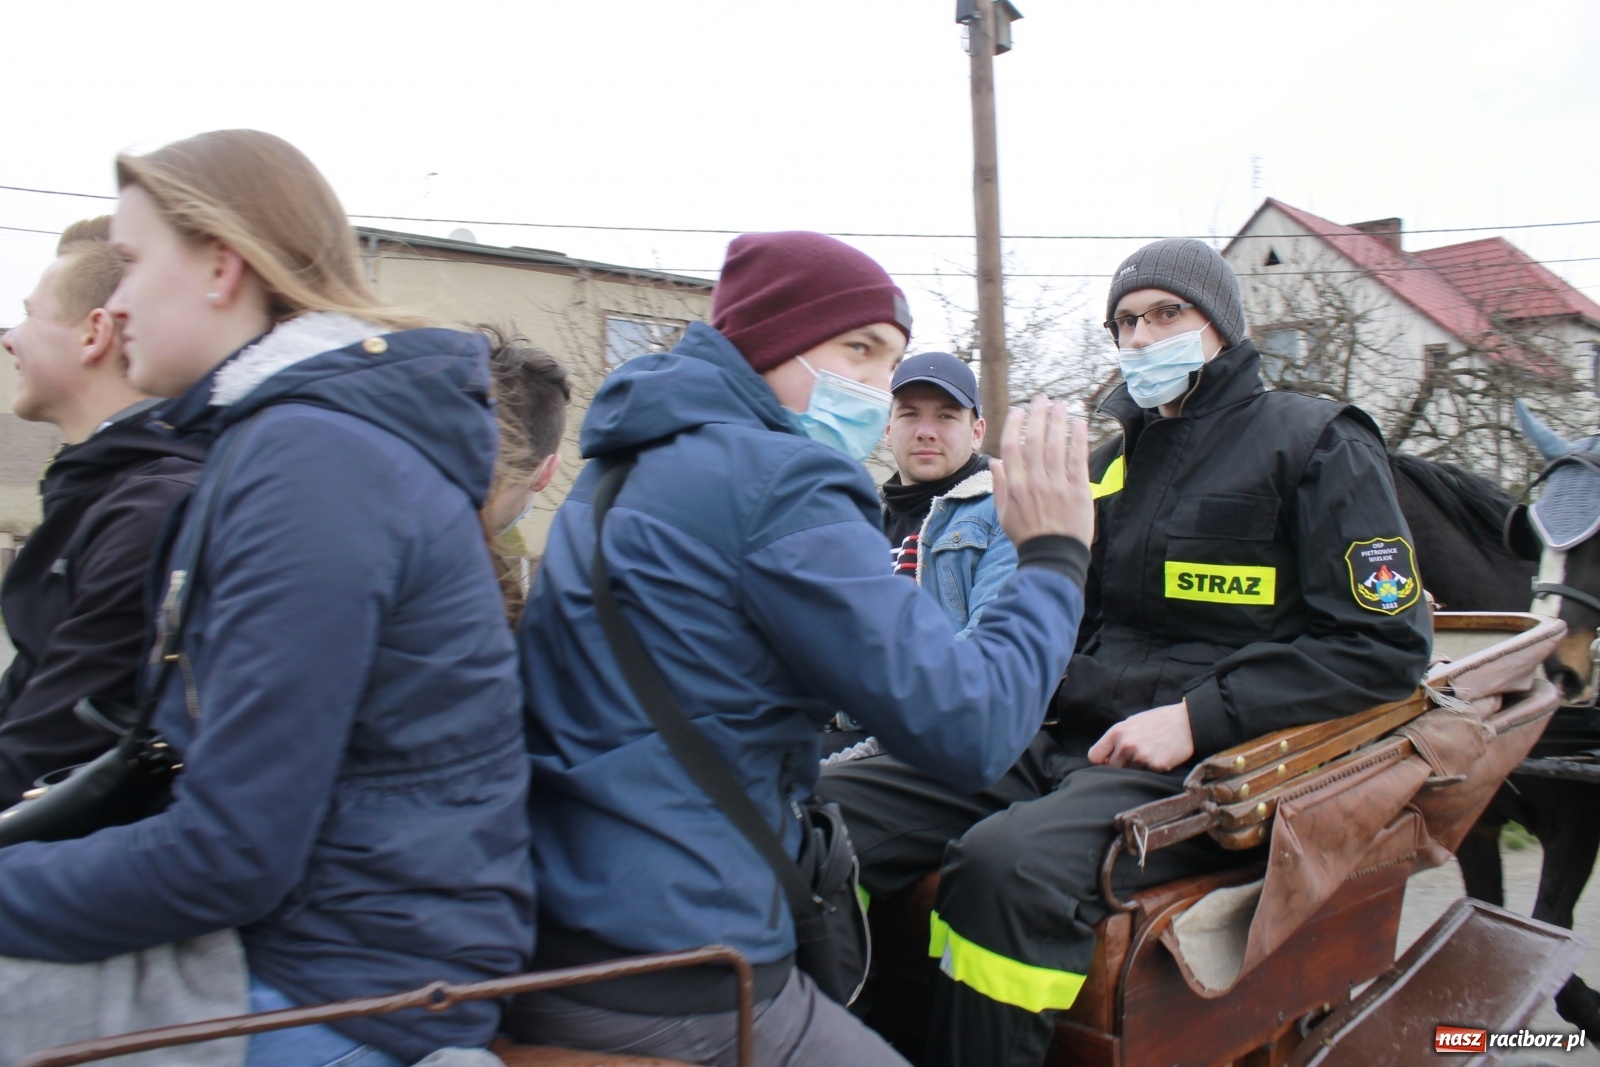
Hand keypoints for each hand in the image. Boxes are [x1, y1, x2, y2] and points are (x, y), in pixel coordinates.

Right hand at [991, 396, 1093, 547]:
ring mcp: (1056, 484)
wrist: (1052, 556)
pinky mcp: (1077, 489)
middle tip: (1042, 399)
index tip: (1019, 410)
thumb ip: (999, 486)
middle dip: (1037, 415)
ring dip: (1057, 421)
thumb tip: (994, 462)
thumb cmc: (1026, 536)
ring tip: (1060, 404)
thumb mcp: (1003, 513)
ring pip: (1056, 444)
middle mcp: (1034, 480)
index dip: (1015, 424)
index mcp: (1014, 485)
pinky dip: (1078, 438)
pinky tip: (1079, 422)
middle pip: (1034, 439)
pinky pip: (1077, 458)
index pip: (1012, 446)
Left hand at [1088, 702, 1194, 771]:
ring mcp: (1141, 757)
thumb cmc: (1159, 721)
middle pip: (1111, 769)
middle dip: (1120, 767)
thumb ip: (1118, 738)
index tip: (1108, 762)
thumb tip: (1104, 757)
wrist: (1188, 722)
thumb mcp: (1133, 722)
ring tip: (1151, 755)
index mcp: (1117, 732)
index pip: (1094, 756)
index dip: (1101, 761)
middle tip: (1135, 759)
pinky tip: (1162, 758)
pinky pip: (1148, 775)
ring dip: (1138, 770)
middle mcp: (1126, 745)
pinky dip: (1153, 771)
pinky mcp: (1156, 766)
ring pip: (1130, 774)